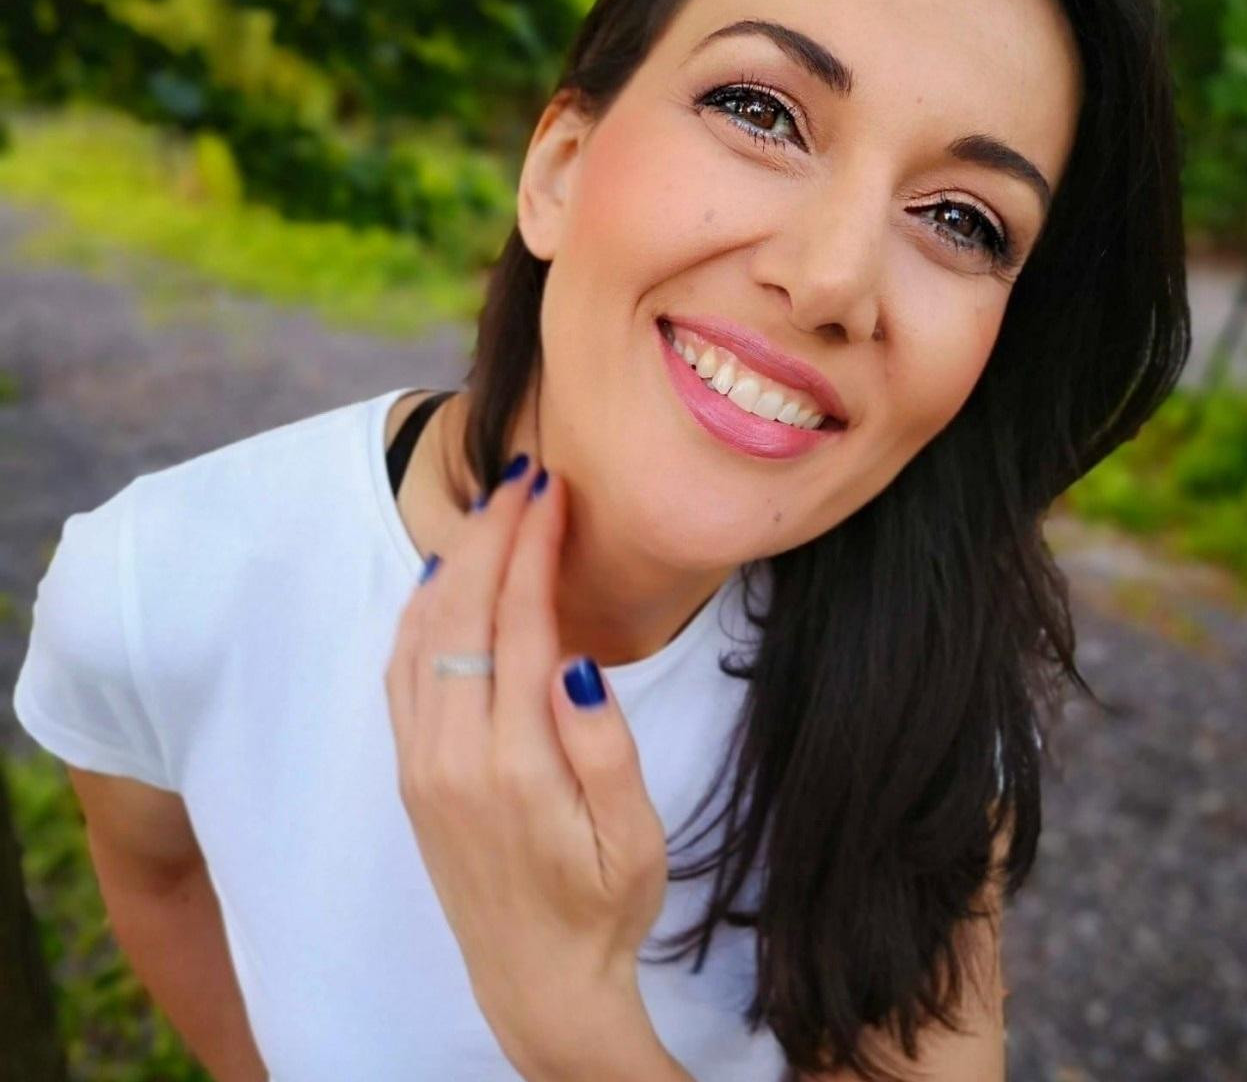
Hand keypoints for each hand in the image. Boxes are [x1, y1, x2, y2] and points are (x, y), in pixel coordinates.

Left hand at [383, 454, 669, 1075]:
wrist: (534, 982)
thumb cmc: (601, 907)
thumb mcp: (633, 840)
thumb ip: (604, 748)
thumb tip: (577, 659)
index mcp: (516, 765)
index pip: (519, 623)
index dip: (534, 548)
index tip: (552, 491)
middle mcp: (452, 756)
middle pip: (463, 611)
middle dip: (493, 533)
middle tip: (523, 476)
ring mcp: (421, 763)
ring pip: (422, 632)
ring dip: (455, 561)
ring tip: (491, 510)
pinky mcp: (410, 772)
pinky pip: (401, 670)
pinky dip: (419, 610)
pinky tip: (443, 580)